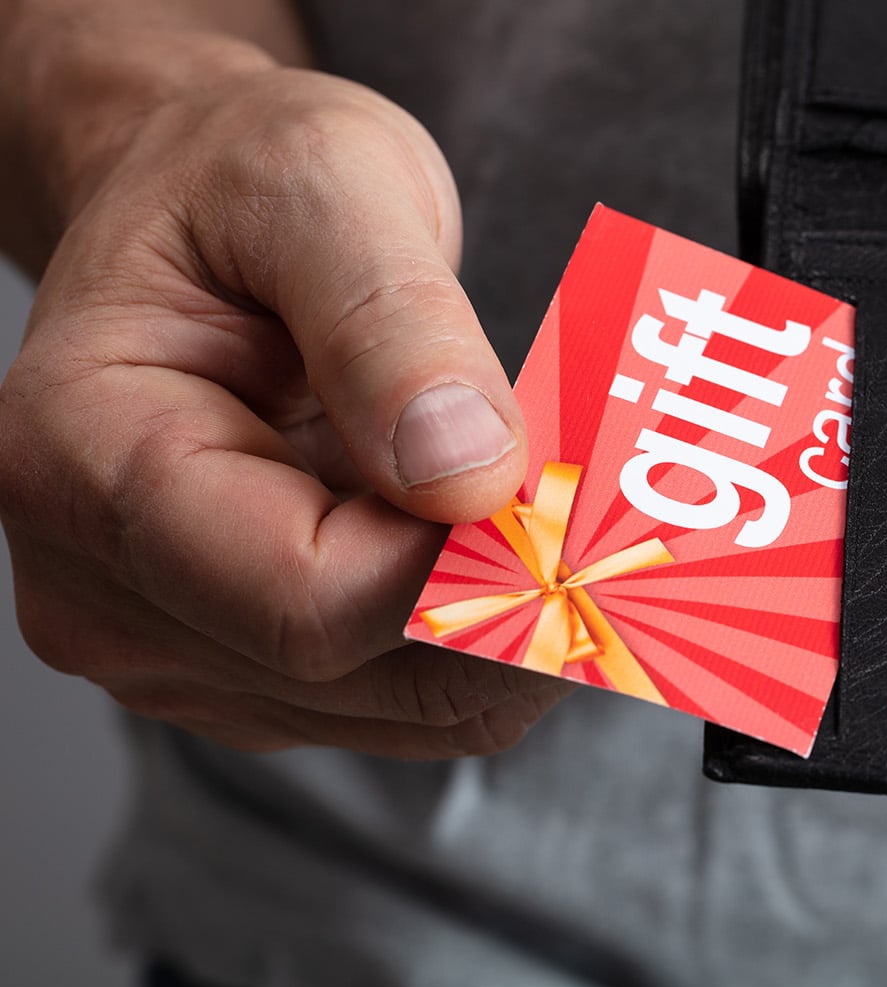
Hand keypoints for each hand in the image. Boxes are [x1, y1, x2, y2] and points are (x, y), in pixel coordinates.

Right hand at [0, 21, 571, 754]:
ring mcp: (186, 647)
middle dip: (519, 597)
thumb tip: (468, 470)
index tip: (571, 490)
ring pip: (420, 710)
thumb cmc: (237, 185)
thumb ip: (388, 322)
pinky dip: (503, 636)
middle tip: (609, 501)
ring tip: (567, 506)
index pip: (307, 600)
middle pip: (371, 671)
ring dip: (526, 620)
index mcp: (85, 460)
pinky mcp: (260, 669)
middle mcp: (110, 588)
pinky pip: (423, 700)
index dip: (468, 563)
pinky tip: (524, 542)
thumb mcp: (321, 185)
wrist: (208, 219)